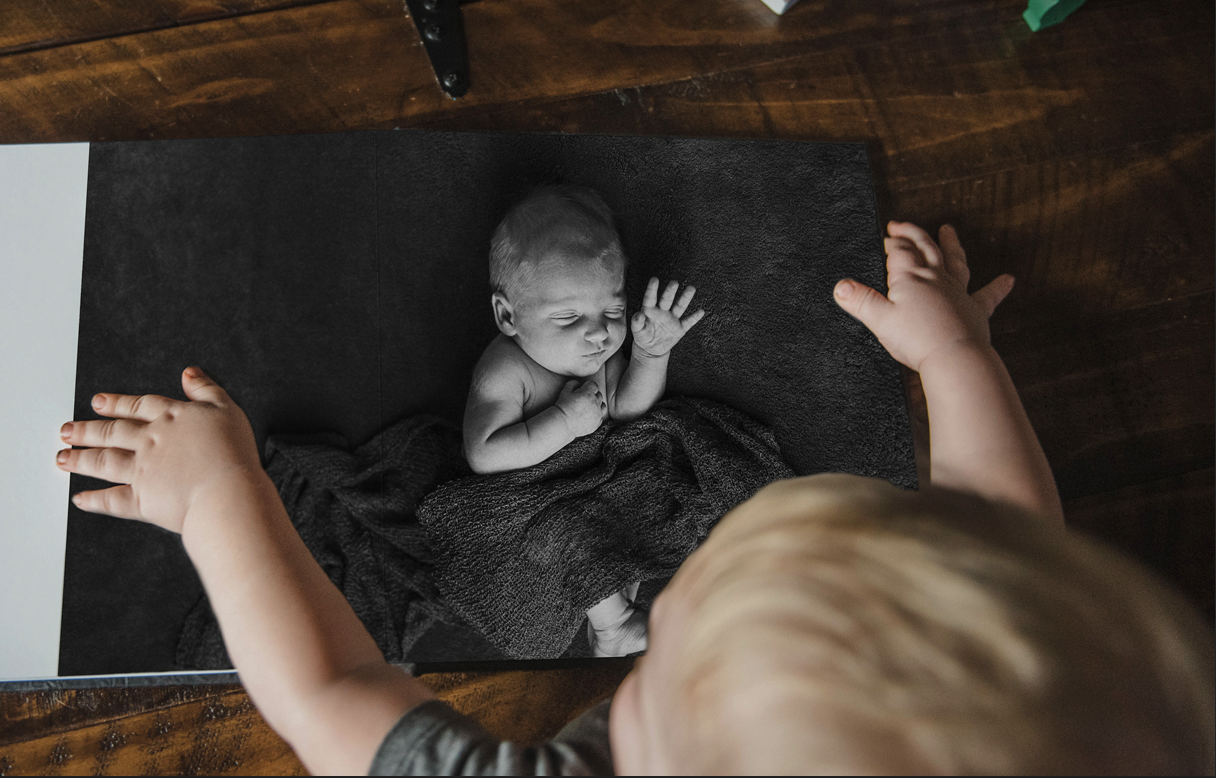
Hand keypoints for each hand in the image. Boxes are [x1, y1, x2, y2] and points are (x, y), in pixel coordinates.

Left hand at [56, 366, 262, 533]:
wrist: (226, 492)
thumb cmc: (232, 453)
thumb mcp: (226, 409)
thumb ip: (206, 390)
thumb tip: (189, 373)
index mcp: (171, 419)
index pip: (139, 406)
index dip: (117, 403)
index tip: (98, 402)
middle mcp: (151, 442)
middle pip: (112, 432)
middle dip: (86, 430)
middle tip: (66, 430)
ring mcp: (142, 472)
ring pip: (104, 462)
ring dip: (81, 459)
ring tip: (63, 458)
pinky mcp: (142, 501)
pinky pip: (112, 500)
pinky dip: (94, 501)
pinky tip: (80, 499)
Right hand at [556, 378, 605, 436]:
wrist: (563, 424)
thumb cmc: (563, 407)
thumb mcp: (565, 391)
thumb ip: (573, 384)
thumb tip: (578, 383)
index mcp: (588, 393)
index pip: (593, 385)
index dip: (588, 386)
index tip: (582, 389)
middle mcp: (595, 403)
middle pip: (599, 395)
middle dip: (593, 394)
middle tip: (584, 398)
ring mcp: (597, 414)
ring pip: (603, 405)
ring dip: (598, 404)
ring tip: (589, 407)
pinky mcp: (597, 423)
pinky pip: (601, 416)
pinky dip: (596, 414)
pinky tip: (589, 415)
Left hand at [631, 278, 705, 357]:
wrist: (652, 349)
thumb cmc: (643, 336)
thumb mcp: (637, 331)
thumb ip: (636, 323)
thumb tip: (639, 314)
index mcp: (650, 310)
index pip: (650, 298)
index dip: (652, 289)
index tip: (654, 279)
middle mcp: (662, 312)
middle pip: (667, 300)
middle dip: (670, 291)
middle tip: (674, 282)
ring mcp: (672, 319)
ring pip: (679, 307)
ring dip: (685, 298)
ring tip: (691, 288)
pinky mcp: (680, 329)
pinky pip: (688, 322)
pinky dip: (694, 318)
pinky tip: (701, 311)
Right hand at [834, 222, 1014, 371]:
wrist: (954, 357)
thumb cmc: (917, 339)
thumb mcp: (879, 320)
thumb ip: (860, 301)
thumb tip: (841, 287)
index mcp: (911, 278)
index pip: (899, 251)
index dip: (892, 241)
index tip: (887, 235)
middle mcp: (936, 278)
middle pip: (925, 247)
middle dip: (913, 234)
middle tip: (903, 226)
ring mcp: (958, 292)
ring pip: (954, 260)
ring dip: (951, 244)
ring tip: (949, 230)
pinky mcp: (975, 310)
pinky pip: (988, 295)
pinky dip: (998, 287)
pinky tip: (1008, 280)